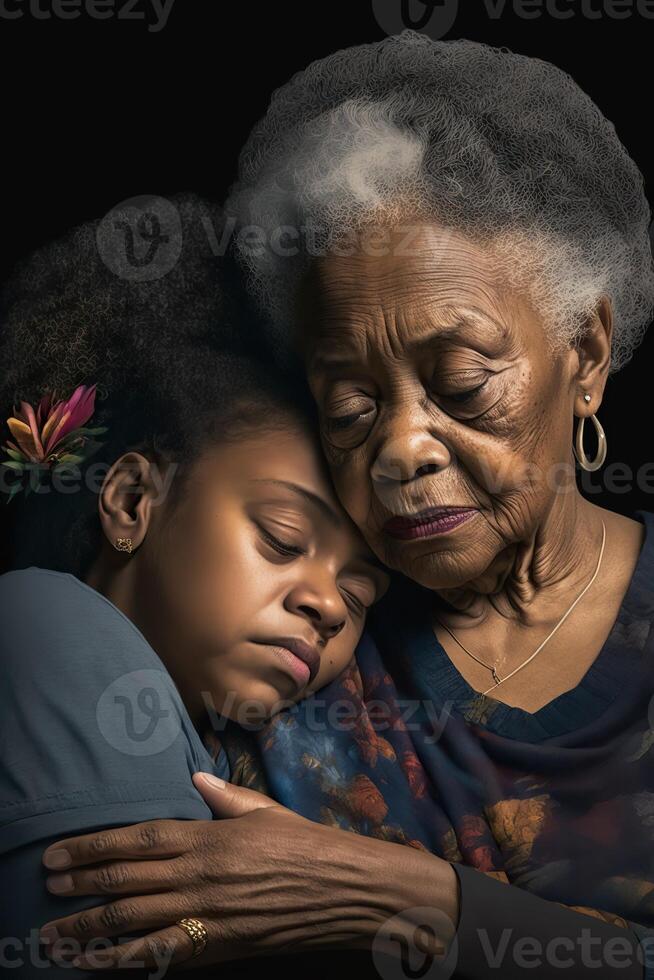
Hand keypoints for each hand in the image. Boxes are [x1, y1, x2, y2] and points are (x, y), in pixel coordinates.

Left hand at [39, 773, 455, 971]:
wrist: (340, 889)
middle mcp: (198, 875)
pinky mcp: (215, 946)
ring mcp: (204, 914)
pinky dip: (125, 963)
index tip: (61, 852)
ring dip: (89, 929)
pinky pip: (162, 956)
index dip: (95, 846)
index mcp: (208, 837)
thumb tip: (194, 776)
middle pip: (127, 881)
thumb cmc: (305, 844)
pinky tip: (97, 966)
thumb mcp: (265, 810)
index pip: (139, 838)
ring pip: (134, 922)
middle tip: (48, 885)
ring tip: (54, 934)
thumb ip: (224, 797)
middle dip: (82, 884)